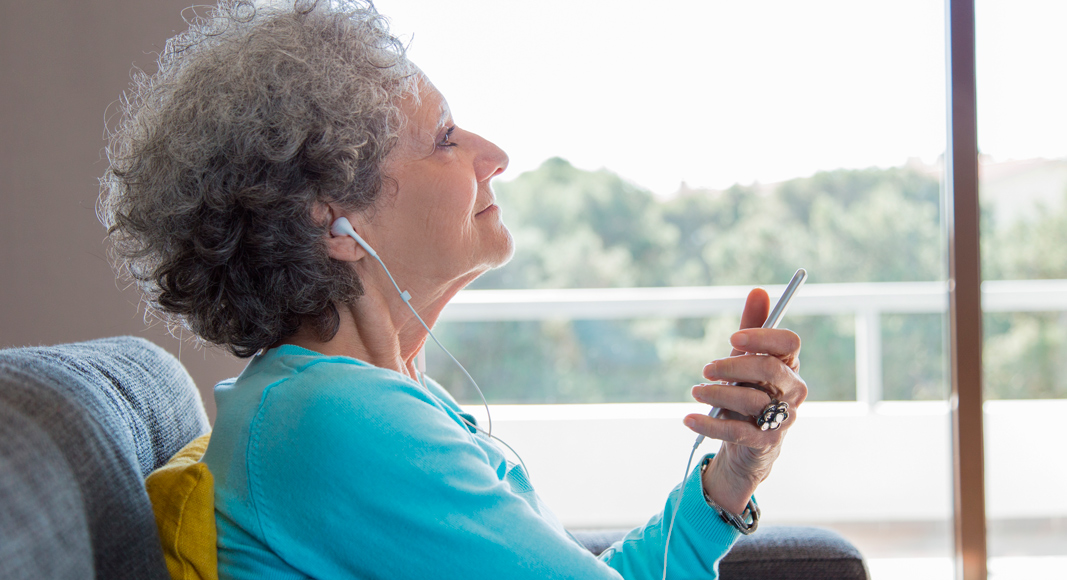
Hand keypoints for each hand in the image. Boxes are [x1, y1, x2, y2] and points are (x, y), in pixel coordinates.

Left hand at [683, 288, 806, 513]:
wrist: (746, 445)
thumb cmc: (747, 392)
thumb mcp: (745, 359)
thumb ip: (753, 328)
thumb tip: (758, 291)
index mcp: (789, 366)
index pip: (790, 343)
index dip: (762, 337)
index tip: (733, 338)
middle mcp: (792, 391)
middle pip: (771, 369)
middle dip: (734, 365)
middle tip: (707, 368)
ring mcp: (783, 418)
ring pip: (752, 400)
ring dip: (718, 394)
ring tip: (696, 391)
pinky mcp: (766, 442)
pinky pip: (738, 432)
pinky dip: (709, 424)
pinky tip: (689, 418)